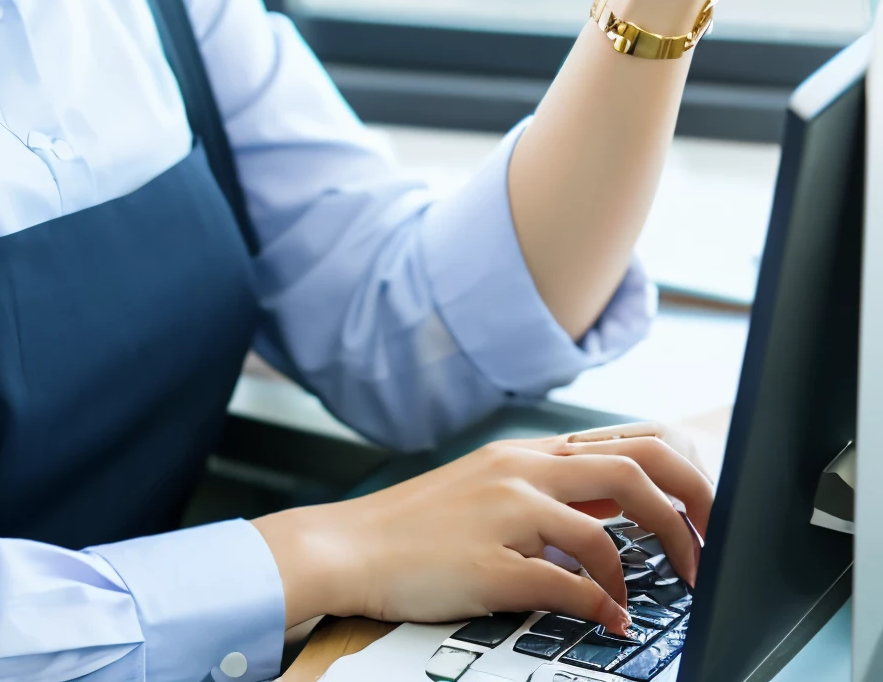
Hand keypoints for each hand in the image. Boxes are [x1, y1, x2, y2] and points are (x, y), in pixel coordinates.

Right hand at [252, 430, 711, 633]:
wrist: (352, 545)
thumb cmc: (421, 524)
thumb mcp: (491, 488)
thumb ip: (553, 490)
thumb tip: (621, 511)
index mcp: (528, 453)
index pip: (631, 441)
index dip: (688, 476)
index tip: (711, 514)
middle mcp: (521, 471)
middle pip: (636, 469)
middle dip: (691, 511)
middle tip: (709, 555)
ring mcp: (505, 514)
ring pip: (606, 529)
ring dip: (644, 571)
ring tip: (651, 598)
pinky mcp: (490, 564)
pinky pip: (566, 584)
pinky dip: (600, 606)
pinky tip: (608, 620)